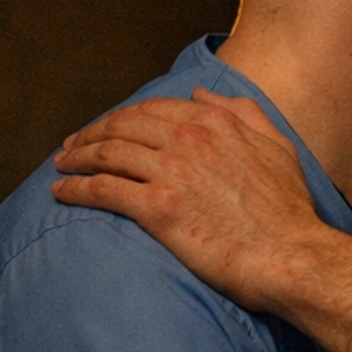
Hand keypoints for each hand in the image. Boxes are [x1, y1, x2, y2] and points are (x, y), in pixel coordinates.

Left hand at [52, 90, 328, 311]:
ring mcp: (171, 172)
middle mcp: (188, 140)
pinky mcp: (158, 209)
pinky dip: (75, 188)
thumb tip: (202, 95)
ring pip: (106, 154)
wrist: (291, 256)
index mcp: (215, 123)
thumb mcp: (279, 147)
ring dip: (76, 158)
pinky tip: (61, 192)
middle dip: (90, 134)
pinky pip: (103, 190)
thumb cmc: (289, 210)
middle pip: (121, 126)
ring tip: (61, 166)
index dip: (122, 118)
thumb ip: (243, 113)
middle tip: (72, 146)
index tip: (106, 129)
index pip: (151, 110)